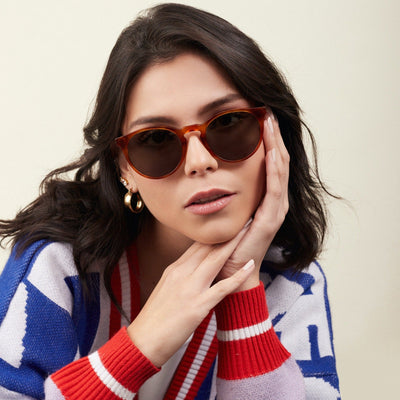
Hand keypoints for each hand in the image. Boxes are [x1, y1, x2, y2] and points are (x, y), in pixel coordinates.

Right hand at [127, 229, 254, 366]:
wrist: (142, 341)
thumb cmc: (154, 318)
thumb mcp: (165, 288)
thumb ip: (180, 275)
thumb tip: (194, 267)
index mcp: (174, 269)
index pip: (197, 245)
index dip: (214, 234)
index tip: (227, 224)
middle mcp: (181, 273)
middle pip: (207, 247)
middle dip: (226, 233)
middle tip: (243, 219)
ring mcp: (189, 288)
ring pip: (215, 260)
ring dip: (234, 244)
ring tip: (249, 231)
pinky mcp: (197, 306)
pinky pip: (222, 287)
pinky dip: (237, 275)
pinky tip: (249, 265)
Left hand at [219, 110, 289, 289]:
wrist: (228, 269)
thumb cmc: (227, 241)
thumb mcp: (228, 208)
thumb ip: (227, 190)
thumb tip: (213, 168)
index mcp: (265, 197)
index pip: (270, 162)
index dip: (267, 140)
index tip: (260, 117)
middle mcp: (274, 200)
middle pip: (278, 161)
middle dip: (273, 136)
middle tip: (268, 112)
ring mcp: (275, 209)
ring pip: (280, 171)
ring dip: (275, 146)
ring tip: (270, 124)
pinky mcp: (271, 219)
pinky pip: (274, 190)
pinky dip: (273, 171)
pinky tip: (269, 153)